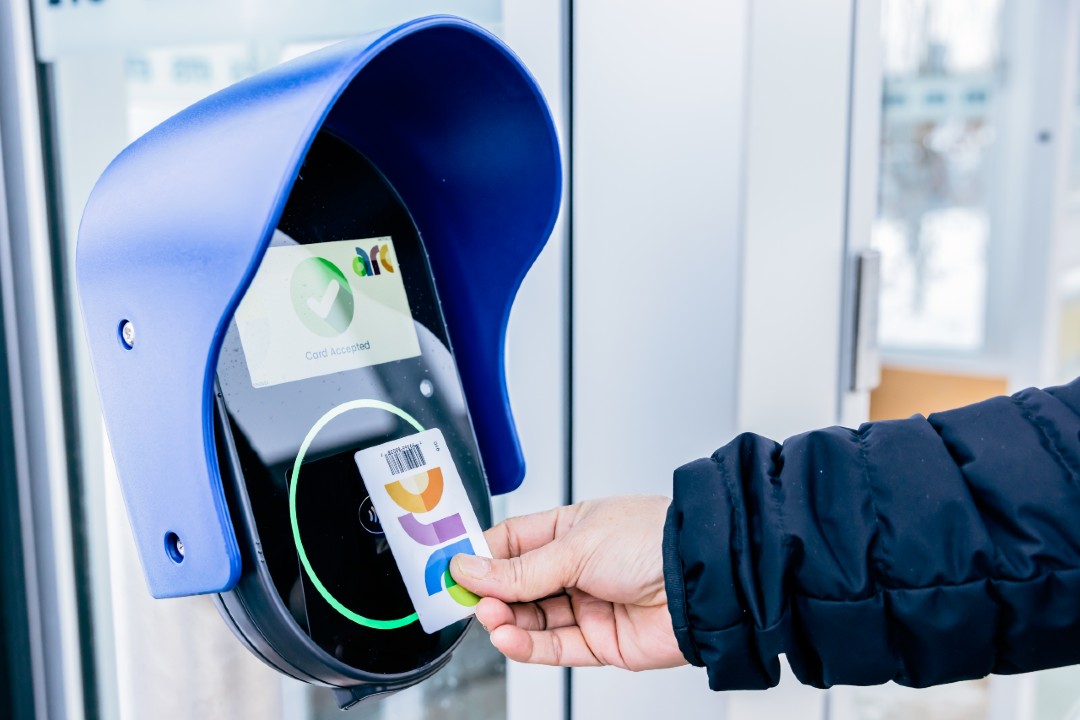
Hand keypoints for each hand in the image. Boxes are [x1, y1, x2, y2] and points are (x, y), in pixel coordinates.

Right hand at [449, 495, 685, 670]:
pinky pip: (553, 646)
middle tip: (463, 596)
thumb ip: (521, 568)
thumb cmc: (653, 540)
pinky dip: (525, 644)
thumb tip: (470, 567)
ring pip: (531, 618)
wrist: (702, 581)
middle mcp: (577, 567)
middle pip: (517, 584)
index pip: (512, 543)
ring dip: (505, 619)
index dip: (481, 555)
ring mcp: (587, 605)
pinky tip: (506, 636)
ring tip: (488, 615)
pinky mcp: (598, 642)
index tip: (452, 565)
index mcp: (571, 528)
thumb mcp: (575, 545)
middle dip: (490, 591)